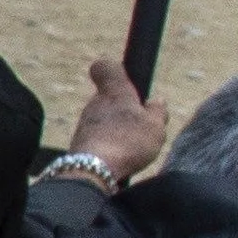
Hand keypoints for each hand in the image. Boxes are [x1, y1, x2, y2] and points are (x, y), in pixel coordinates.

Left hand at [69, 58, 169, 181]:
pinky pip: (99, 142)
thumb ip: (157, 112)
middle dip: (125, 112)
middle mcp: (94, 104)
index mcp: (114, 91)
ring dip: (118, 133)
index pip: (104, 67)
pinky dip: (110, 149)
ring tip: (132, 151)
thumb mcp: (155, 126)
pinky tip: (120, 163)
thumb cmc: (127, 142)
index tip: (124, 78)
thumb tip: (156, 102)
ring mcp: (84, 125)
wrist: (92, 171)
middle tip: (142, 129)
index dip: (113, 69)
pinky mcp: (80, 145)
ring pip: (104, 122)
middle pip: (109, 100)